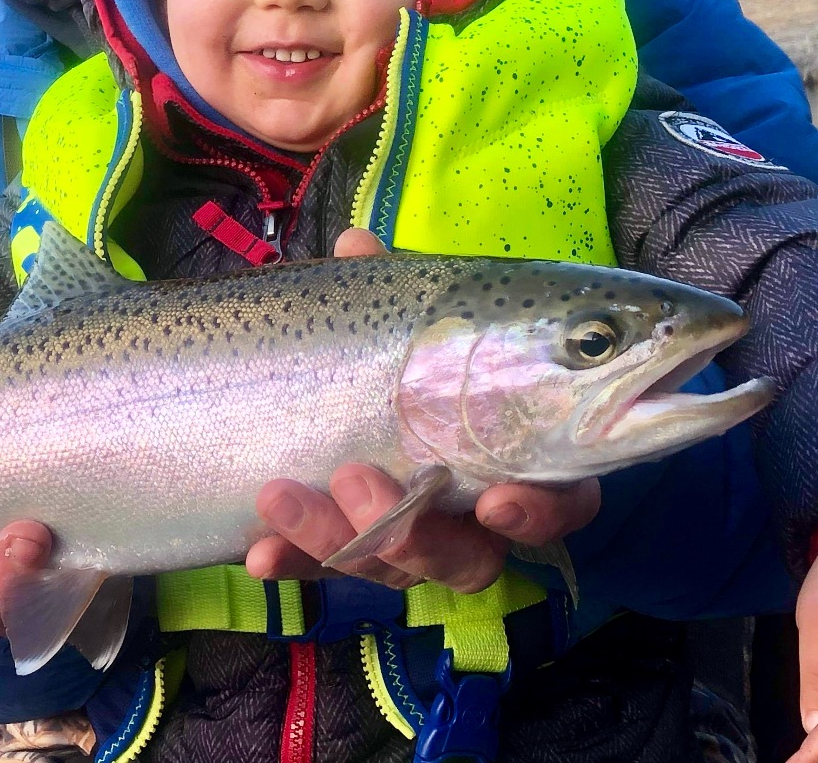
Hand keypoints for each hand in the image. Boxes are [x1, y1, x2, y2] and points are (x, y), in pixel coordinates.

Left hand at [243, 229, 601, 591]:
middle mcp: (471, 511)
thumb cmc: (402, 347)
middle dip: (416, 534)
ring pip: (395, 568)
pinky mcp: (349, 548)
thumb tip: (355, 246)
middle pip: (471, 557)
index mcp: (513, 454)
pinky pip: (328, 571)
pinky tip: (260, 553)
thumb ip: (385, 289)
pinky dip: (295, 560)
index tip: (497, 501)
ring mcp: (410, 538)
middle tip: (358, 479)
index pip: (557, 500)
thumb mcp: (395, 313)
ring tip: (282, 496)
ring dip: (338, 538)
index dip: (537, 511)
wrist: (326, 380)